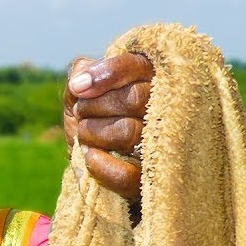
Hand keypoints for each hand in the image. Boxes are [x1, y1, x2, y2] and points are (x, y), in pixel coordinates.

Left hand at [62, 53, 152, 201]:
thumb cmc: (90, 118)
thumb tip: (81, 79)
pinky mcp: (153, 179)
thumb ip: (81, 73)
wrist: (89, 161)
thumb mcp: (80, 92)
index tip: (78, 88)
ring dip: (92, 134)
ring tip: (86, 136)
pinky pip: (127, 174)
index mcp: (150, 77)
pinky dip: (99, 165)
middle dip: (93, 107)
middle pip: (133, 99)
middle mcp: (167, 106)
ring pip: (129, 132)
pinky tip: (89, 156)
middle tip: (81, 114)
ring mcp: (165, 144)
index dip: (107, 74)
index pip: (136, 66)